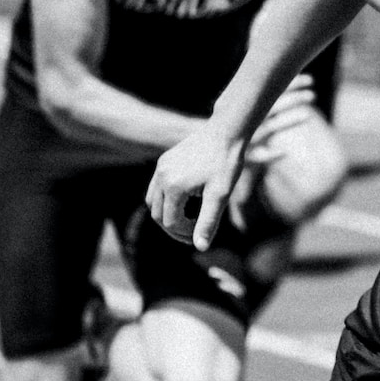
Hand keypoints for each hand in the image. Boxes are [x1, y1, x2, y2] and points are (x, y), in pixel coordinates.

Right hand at [148, 81, 310, 250]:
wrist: (225, 133)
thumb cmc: (226, 164)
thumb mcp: (220, 195)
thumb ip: (208, 222)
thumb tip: (200, 248)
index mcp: (173, 187)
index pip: (170, 223)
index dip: (184, 235)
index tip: (200, 237)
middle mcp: (161, 177)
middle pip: (158, 215)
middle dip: (173, 228)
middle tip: (192, 234)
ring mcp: (160, 168)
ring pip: (153, 202)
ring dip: (167, 214)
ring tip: (188, 220)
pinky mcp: (163, 161)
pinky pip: (157, 187)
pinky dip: (166, 200)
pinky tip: (186, 202)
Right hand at [243, 75, 316, 164]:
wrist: (215, 158)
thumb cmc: (239, 135)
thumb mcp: (251, 117)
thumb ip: (267, 102)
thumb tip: (287, 79)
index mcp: (252, 109)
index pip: (273, 92)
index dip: (292, 85)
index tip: (310, 80)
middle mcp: (250, 120)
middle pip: (275, 106)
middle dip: (294, 99)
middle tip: (313, 95)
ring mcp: (248, 137)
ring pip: (271, 127)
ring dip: (289, 121)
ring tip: (307, 115)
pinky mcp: (245, 157)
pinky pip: (259, 155)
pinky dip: (271, 154)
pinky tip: (284, 152)